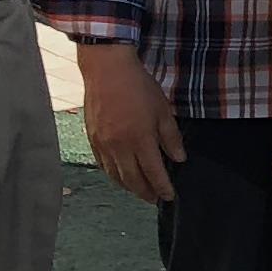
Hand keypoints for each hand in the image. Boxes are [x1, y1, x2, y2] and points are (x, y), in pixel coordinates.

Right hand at [77, 42, 184, 206]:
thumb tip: (178, 159)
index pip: (153, 173)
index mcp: (140, 140)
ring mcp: (103, 144)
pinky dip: (113, 175)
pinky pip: (103, 165)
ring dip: (129, 187)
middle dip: (145, 193)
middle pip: (132, 180)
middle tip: (154, 199)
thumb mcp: (163, 111)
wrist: (107, 71)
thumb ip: (171, 138)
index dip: (162, 188)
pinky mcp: (92, 139)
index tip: (169, 196)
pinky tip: (120, 176)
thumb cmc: (139, 88)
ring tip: (140, 191)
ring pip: (115, 175)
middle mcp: (119, 147)